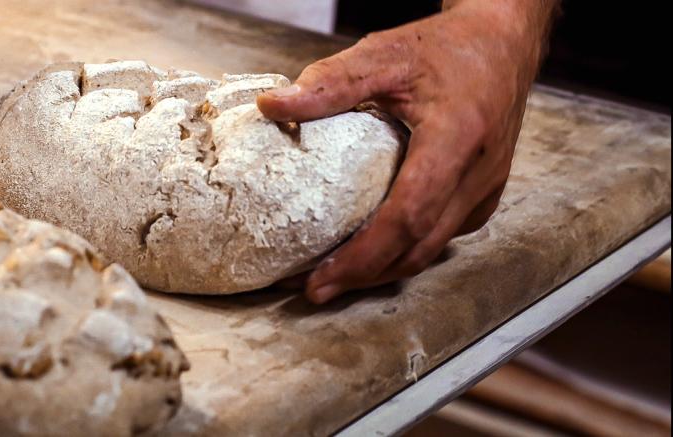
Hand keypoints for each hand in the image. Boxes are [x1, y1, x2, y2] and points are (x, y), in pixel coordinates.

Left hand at [257, 0, 555, 302]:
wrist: (502, 43)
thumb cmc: (447, 47)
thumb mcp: (384, 54)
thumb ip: (329, 83)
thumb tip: (270, 106)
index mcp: (457, 139)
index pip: (408, 216)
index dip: (363, 256)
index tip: (320, 278)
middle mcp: (479, 174)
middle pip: (418, 248)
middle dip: (363, 277)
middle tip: (311, 291)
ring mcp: (486, 189)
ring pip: (431, 249)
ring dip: (381, 271)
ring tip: (330, 279)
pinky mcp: (483, 195)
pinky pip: (441, 236)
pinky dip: (402, 251)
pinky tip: (367, 252)